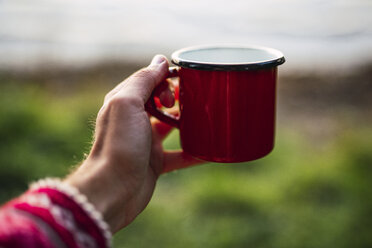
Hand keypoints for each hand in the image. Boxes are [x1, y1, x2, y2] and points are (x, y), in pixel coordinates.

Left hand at [64, 55, 200, 232]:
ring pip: (171, 126)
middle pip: (161, 101)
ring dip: (188, 122)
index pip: (149, 80)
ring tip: (207, 119)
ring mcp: (146, 142)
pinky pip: (180, 154)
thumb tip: (161, 60)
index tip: (176, 92)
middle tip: (190, 104)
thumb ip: (143, 80)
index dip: (165, 80)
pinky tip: (211, 151)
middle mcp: (135, 120)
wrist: (113, 190)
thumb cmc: (119, 145)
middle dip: (179, 99)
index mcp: (125, 102)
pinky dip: (195, 152)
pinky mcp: (155, 163)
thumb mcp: (127, 103)